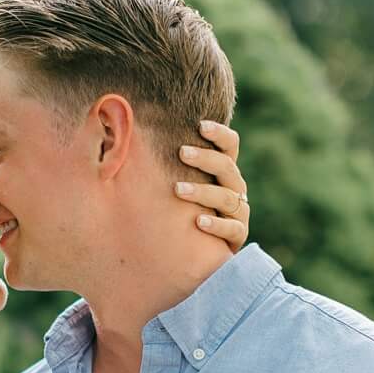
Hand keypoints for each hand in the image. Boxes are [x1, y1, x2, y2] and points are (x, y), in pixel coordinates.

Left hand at [175, 121, 248, 250]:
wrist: (201, 246)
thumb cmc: (182, 205)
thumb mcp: (181, 181)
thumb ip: (168, 161)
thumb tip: (134, 126)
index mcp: (224, 171)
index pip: (230, 145)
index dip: (219, 134)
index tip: (200, 125)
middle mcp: (234, 188)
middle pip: (227, 168)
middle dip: (205, 158)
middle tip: (182, 152)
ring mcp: (239, 212)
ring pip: (226, 197)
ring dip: (203, 192)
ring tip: (178, 189)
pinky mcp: (237, 235)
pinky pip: (232, 229)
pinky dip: (216, 225)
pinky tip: (198, 222)